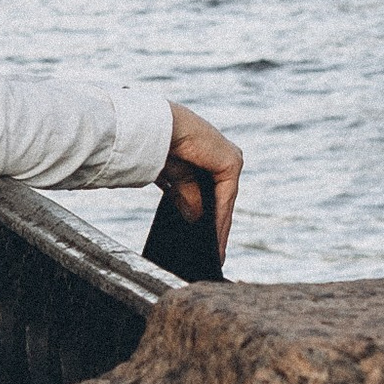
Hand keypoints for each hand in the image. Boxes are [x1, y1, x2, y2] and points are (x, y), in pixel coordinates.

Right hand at [161, 102, 242, 261]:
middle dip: (213, 226)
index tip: (205, 241)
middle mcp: (220, 152)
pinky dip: (219, 221)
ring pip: (224, 201)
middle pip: (219, 198)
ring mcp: (228, 157)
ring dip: (218, 227)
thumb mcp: (171, 176)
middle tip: (209, 255)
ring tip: (211, 254)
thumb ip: (185, 193)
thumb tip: (195, 217)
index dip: (209, 216)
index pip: (211, 190)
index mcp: (204, 152)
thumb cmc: (154, 145)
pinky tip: (214, 242)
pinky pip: (225, 200)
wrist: (152, 128)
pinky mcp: (231, 162)